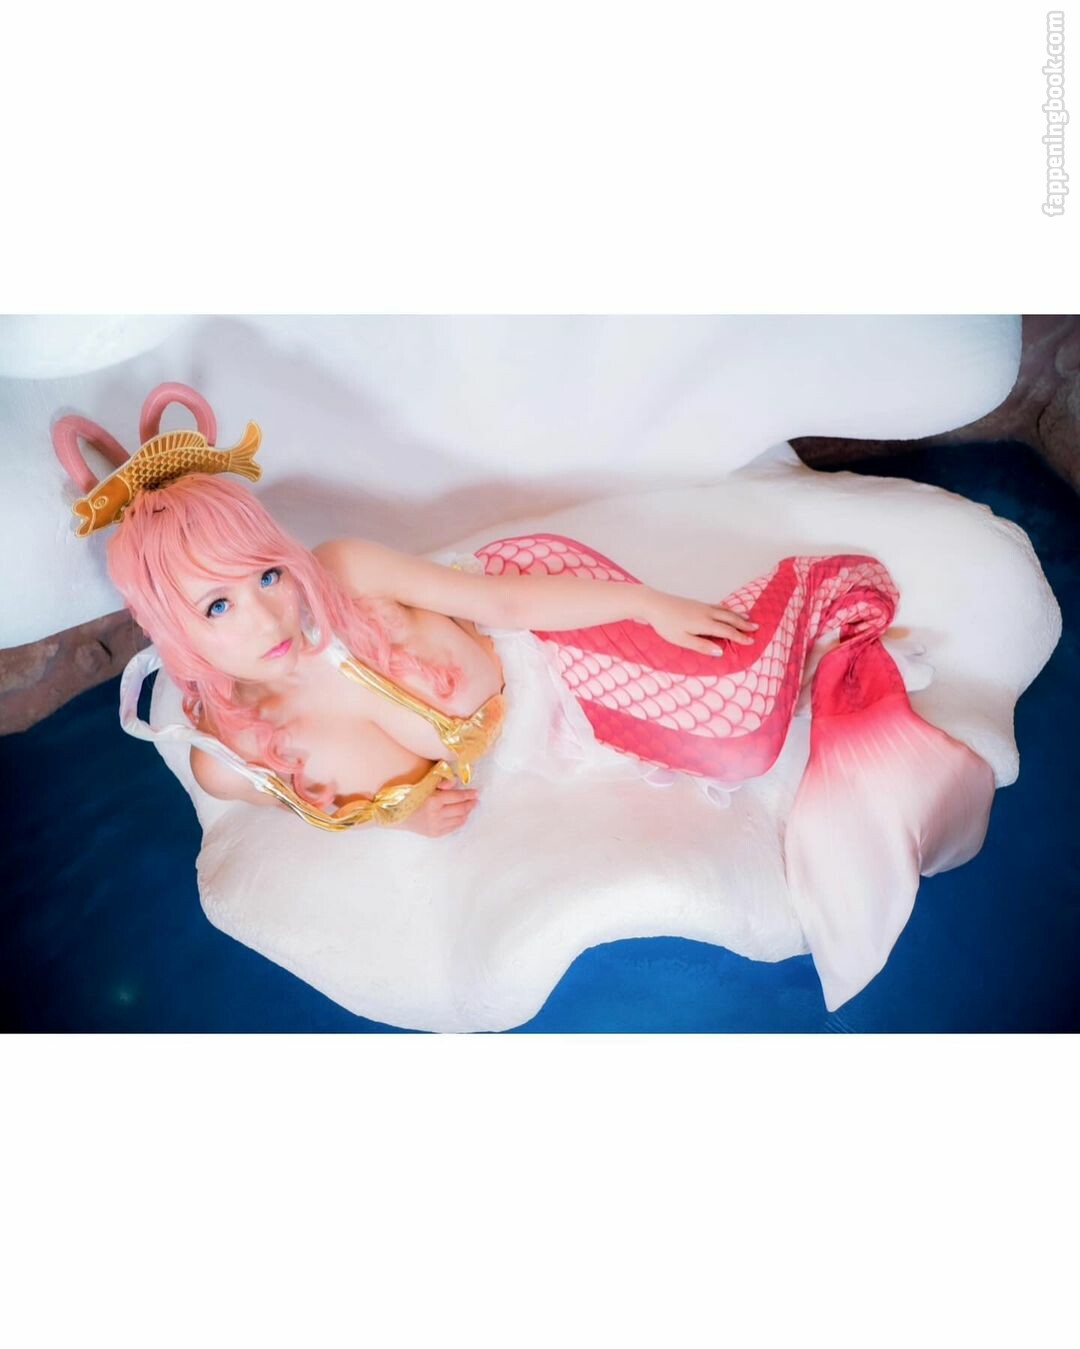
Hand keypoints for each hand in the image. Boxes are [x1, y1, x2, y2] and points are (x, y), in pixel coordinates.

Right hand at [395, 778, 479, 836]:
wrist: (395, 815)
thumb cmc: (409, 796)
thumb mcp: (424, 785)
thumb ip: (441, 783)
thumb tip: (456, 783)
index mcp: (433, 800)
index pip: (457, 797)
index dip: (469, 794)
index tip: (477, 793)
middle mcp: (435, 814)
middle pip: (461, 809)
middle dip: (470, 804)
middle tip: (476, 800)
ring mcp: (435, 826)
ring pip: (459, 819)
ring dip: (466, 813)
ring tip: (469, 808)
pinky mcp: (434, 834)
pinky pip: (452, 828)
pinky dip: (459, 822)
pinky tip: (461, 817)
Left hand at [640, 588, 758, 656]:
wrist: (654, 604)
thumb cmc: (666, 624)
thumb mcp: (682, 640)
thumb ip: (701, 646)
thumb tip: (720, 652)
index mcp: (705, 624)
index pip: (727, 631)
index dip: (740, 637)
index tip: (751, 641)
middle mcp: (707, 613)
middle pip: (730, 619)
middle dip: (744, 624)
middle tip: (757, 628)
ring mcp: (702, 606)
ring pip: (725, 611)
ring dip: (738, 615)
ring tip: (748, 618)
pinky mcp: (697, 603)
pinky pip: (718, 606)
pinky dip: (727, 609)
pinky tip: (728, 609)